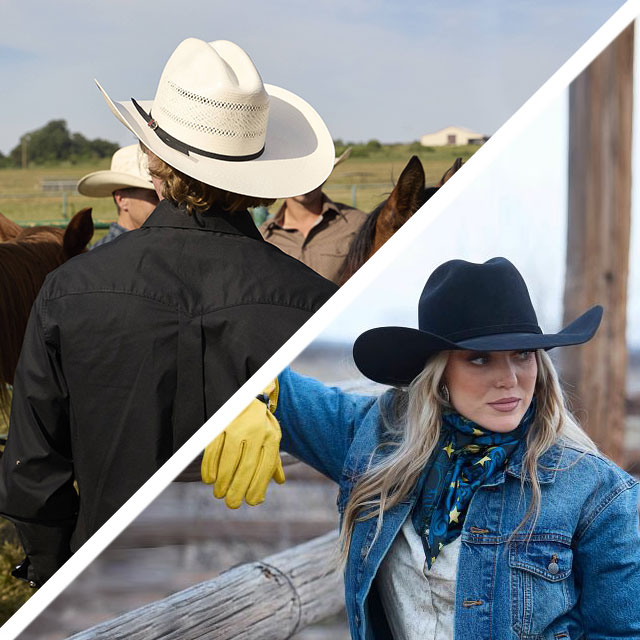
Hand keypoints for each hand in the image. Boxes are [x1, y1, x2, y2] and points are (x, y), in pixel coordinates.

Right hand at [201, 380, 284, 507]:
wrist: (251, 392)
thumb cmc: (262, 421)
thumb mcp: (273, 437)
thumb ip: (274, 459)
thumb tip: (278, 482)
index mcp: (271, 436)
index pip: (266, 466)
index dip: (258, 486)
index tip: (251, 501)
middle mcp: (256, 431)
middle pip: (247, 465)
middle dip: (238, 488)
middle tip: (232, 504)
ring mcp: (237, 426)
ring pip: (229, 458)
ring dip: (223, 480)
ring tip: (219, 494)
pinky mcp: (221, 424)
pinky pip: (213, 448)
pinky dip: (210, 465)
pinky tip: (209, 479)